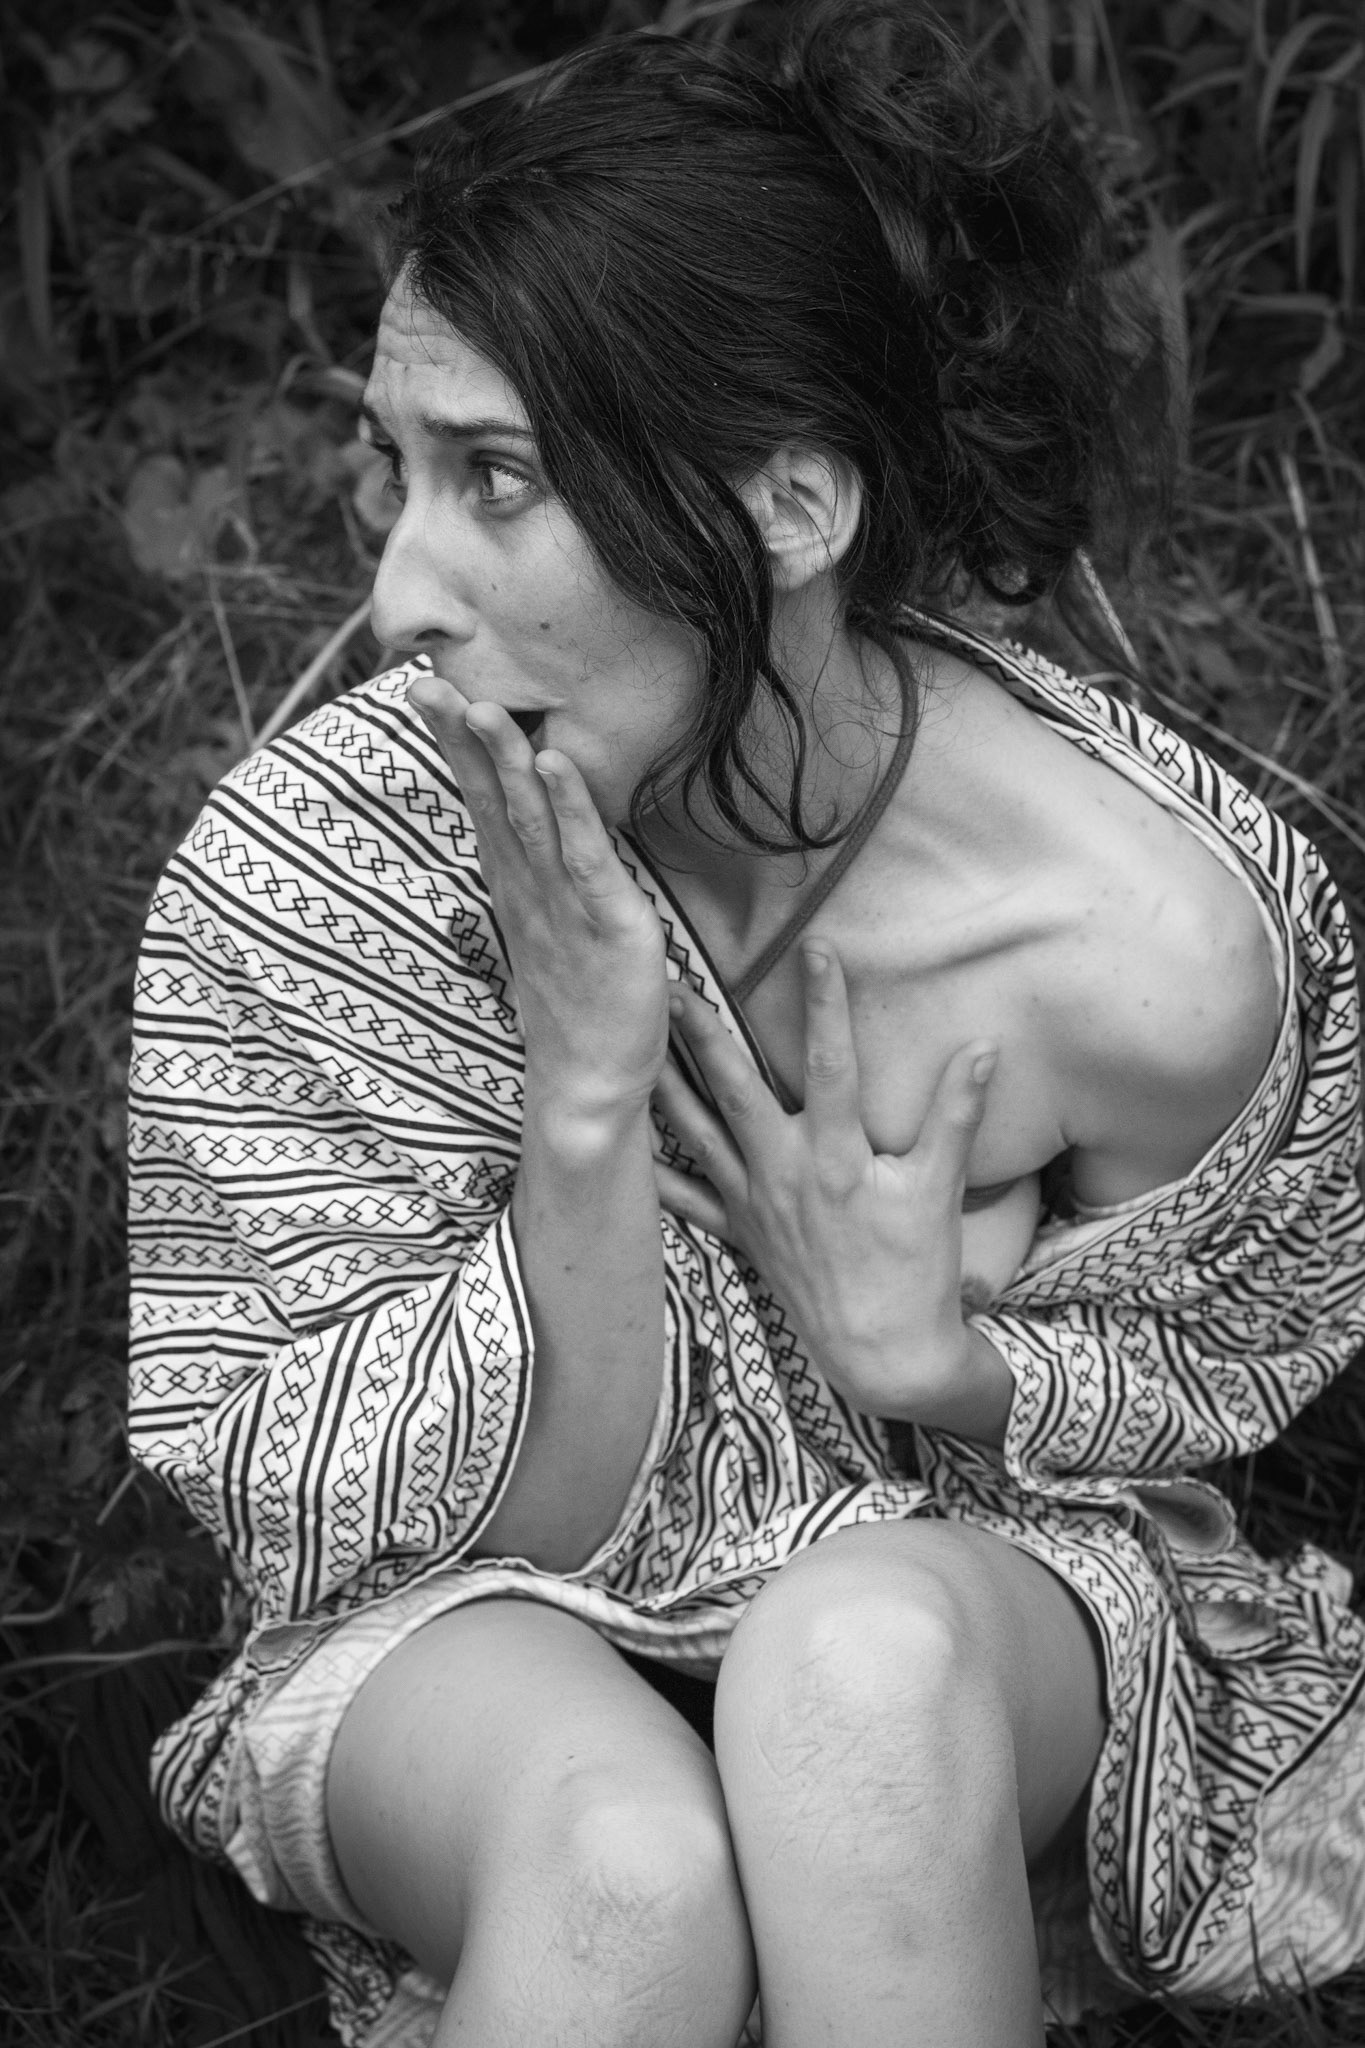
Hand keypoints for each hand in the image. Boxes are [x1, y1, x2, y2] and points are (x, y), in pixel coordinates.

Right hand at [409, 675, 668, 1122]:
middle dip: (461, 738)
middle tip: (425, 680)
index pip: (482, 800)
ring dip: (505, 761)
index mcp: (517, 883)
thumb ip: (540, 875)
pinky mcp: (608, 922)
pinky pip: (586, 856)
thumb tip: (534, 830)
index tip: (427, 690)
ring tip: (482, 708)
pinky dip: (571, 807)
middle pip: (491, 800)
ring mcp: (564, 904)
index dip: (456, 746)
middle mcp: (531, 887)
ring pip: (530, 818)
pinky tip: (556, 763)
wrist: (591, 1086)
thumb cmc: (576, 1007)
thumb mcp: (552, 927)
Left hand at [652, 944, 998, 1422]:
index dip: (826, 1003)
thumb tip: (985, 1048)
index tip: (816, 948)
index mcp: (838, 1156)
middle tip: (667, 984)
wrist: (885, 1354)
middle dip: (700, 1032)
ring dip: (666, 1084)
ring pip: (697, 1133)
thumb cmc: (917, 1271)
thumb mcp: (940, 1188)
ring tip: (634, 1043)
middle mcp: (785, 1172)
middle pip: (734, 1088)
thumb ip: (957, 1113)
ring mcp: (755, 1204)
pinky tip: (623, 1144)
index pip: (831, 1063)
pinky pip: (687, 1201)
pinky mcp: (740, 1234)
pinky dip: (655, 1172)